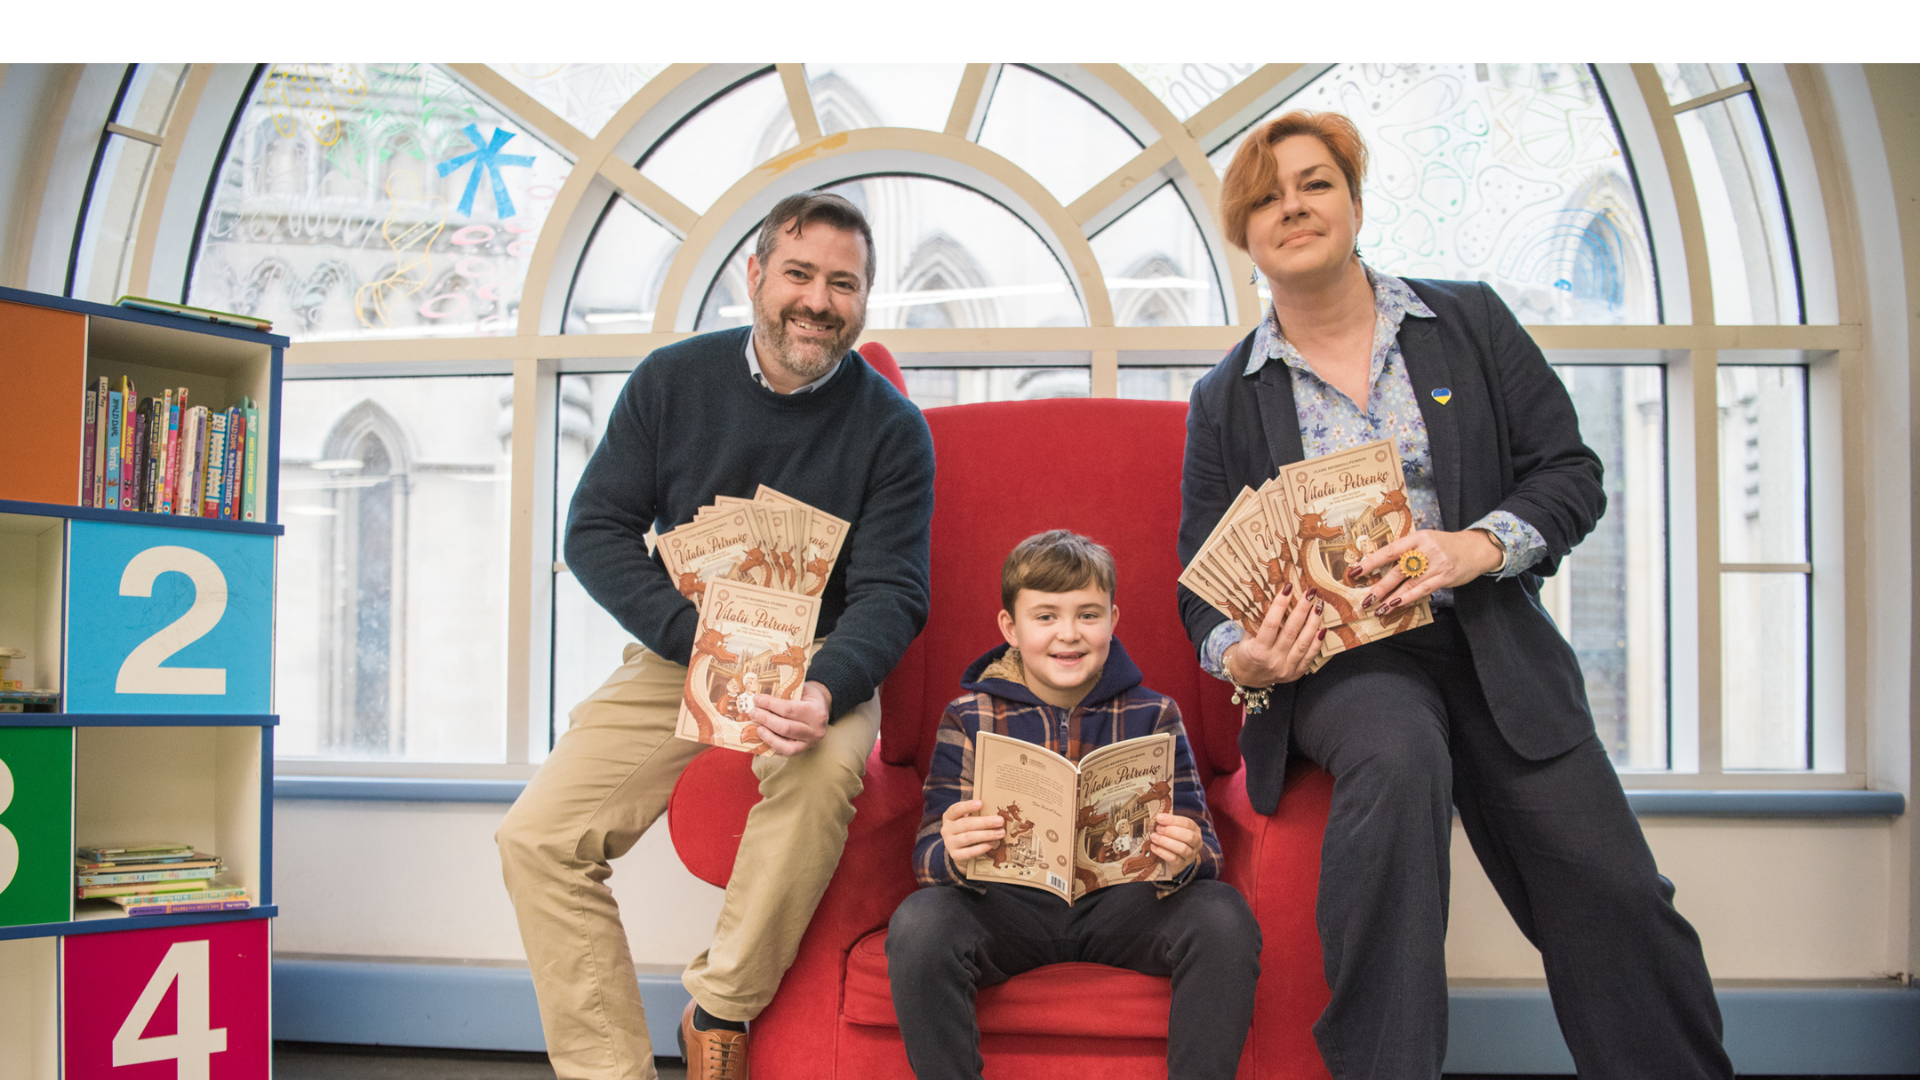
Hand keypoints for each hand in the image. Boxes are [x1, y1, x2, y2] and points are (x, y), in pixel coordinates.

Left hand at [752, 681, 831, 755]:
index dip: (769, 704)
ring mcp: (811, 742)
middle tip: (753, 712)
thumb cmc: (809, 696)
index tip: (756, 699)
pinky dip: (773, 744)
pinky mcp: (805, 749)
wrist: (823, 707)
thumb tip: (761, 697)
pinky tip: (765, 735)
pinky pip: (787, 751)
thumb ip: (785, 692)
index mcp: (816, 711)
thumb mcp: (802, 688)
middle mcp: (816, 729)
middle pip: (785, 727)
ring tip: (757, 725)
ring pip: (785, 742)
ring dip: (767, 734)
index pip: (788, 709)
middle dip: (765, 719)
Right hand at [939, 799, 1004, 862]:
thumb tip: (995, 811)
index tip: (981, 803)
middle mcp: (946, 829)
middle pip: (966, 824)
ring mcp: (949, 843)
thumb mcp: (968, 820)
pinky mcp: (955, 855)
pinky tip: (992, 843)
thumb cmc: (967, 830)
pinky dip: (982, 847)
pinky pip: (969, 852)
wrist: (959, 851)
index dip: (968, 806)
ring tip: (1000, 833)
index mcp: (949, 816)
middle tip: (1000, 821)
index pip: (956, 809)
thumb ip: (977, 815)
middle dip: (985, 822)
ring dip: (986, 834)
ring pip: (968, 837)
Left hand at [1149, 812, 1200, 874]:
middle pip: (1188, 836)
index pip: (1187, 823)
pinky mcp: (1182, 864)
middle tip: (1158, 829)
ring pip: (1182, 849)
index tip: (1159, 818)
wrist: (1177, 858)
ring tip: (1154, 837)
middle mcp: (1196, 843)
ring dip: (1166, 842)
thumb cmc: (1175, 839)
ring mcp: (1191, 855)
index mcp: (1195, 830)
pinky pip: (1173, 858)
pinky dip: (1162, 852)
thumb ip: (1169, 823)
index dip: (1173, 820)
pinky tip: (1153, 847)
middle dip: (1171, 831)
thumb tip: (1158, 818)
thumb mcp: (1176, 829)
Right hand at [1223, 581, 1324, 686]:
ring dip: (1313, 622)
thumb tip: (1276, 599)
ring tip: (1318, 606)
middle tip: (1310, 593)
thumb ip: (1258, 622)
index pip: (1271, 624)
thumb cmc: (1246, 653)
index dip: (1280, 605)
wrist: (1248, 678)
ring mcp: (1286, 668)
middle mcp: (1273, 661)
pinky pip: (1310, 656)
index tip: (1287, 588)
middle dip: (1302, 609)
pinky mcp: (1296, 673)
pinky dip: (1317, 642)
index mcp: (1258, 651)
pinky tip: (1323, 628)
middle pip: (1291, 631)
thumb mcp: (1246, 637)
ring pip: (1303, 643)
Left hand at [1348, 528, 1502, 614]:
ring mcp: (1436, 564)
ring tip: (1376, 607)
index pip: (1390, 550)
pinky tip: (1395, 604)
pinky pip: (1422, 590)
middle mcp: (1426, 550)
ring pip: (1408, 583)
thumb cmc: (1445, 545)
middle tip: (1364, 598)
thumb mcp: (1426, 540)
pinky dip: (1407, 598)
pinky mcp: (1445, 577)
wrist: (1476, 548)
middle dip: (1379, 586)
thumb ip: (1406, 551)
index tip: (1355, 572)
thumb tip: (1380, 565)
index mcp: (1418, 537)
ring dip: (1390, 597)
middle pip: (1397, 570)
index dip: (1371, 562)